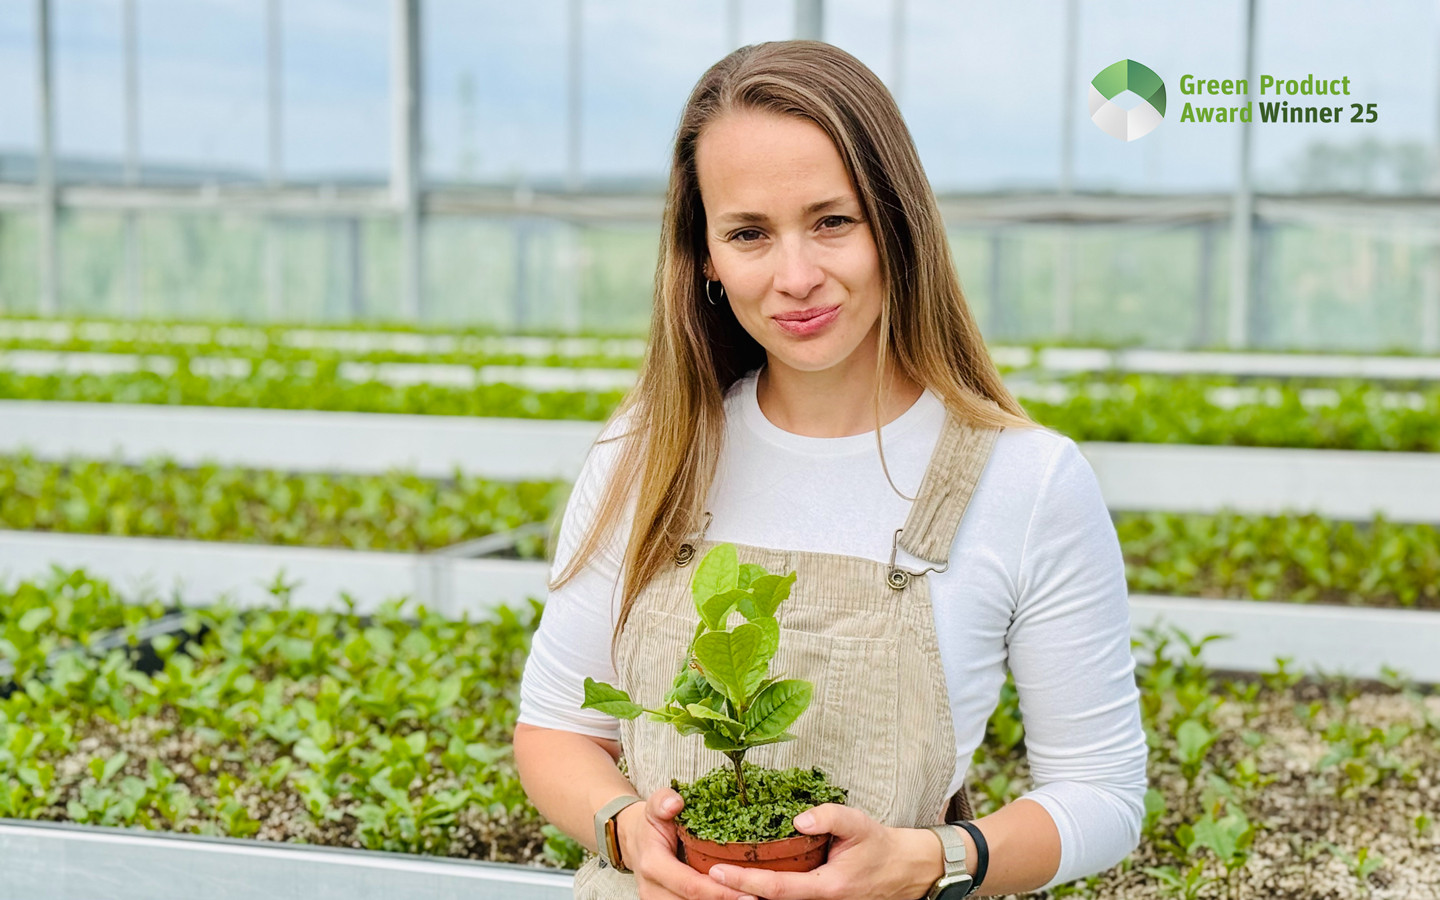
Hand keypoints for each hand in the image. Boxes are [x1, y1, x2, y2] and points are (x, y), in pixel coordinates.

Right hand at [617, 786, 751, 899]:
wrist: (634, 841)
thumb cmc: (651, 825)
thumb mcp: (655, 806)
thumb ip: (663, 801)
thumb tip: (675, 803)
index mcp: (653, 865)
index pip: (690, 885)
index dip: (719, 891)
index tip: (748, 892)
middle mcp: (653, 890)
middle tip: (756, 898)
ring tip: (751, 898)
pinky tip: (733, 897)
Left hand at [704, 804, 945, 899]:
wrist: (904, 870)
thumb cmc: (880, 847)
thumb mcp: (860, 824)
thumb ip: (830, 817)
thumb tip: (799, 817)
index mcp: (825, 888)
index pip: (775, 888)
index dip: (743, 881)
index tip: (716, 871)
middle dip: (734, 891)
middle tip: (700, 875)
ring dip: (745, 891)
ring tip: (712, 874)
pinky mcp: (814, 898)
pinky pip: (783, 896)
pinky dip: (760, 888)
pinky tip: (741, 875)